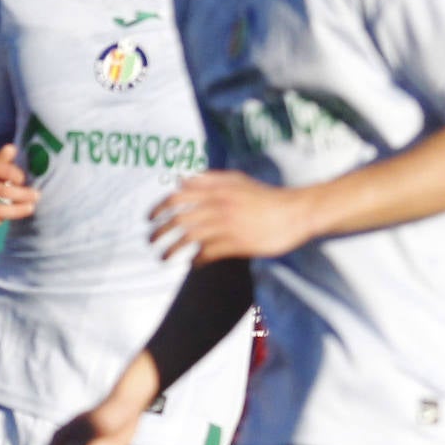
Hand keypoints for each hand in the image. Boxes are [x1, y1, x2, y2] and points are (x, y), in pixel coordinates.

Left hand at [149, 171, 312, 264]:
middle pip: (179, 219)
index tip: (150, 219)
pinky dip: (197, 259)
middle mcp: (218, 205)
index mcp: (216, 189)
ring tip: (163, 258)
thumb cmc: (265, 196)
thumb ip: (208, 180)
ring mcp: (227, 225)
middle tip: (150, 241)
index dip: (159, 208)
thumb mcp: (236, 180)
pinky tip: (193, 264)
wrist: (295, 212)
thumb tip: (180, 181)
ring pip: (190, 238)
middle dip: (160, 232)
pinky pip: (209, 253)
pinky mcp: (237, 243)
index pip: (177, 197)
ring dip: (172, 249)